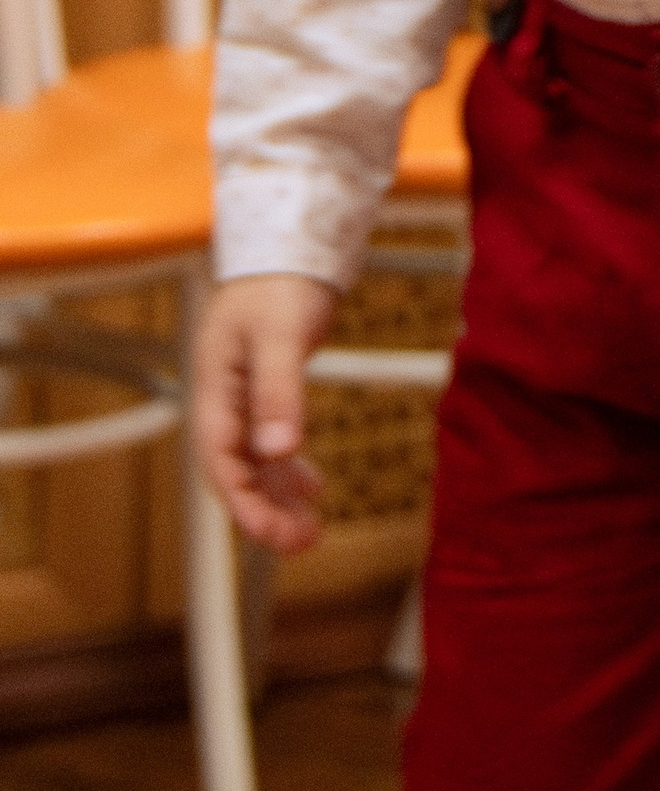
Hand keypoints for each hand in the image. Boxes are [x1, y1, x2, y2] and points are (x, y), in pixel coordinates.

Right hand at [193, 274, 337, 551]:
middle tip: (303, 542)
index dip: (246, 504)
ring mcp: (245, 400)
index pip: (222, 463)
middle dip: (264, 513)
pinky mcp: (268, 394)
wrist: (287, 247)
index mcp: (215, 392)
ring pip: (256, 464)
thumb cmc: (277, 284)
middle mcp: (225, 403)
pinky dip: (289, 469)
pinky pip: (271, 445)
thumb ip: (278, 392)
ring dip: (278, 498)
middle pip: (237, 472)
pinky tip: (312, 488)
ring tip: (310, 531)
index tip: (276, 536)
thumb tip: (279, 450)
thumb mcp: (279, 336)